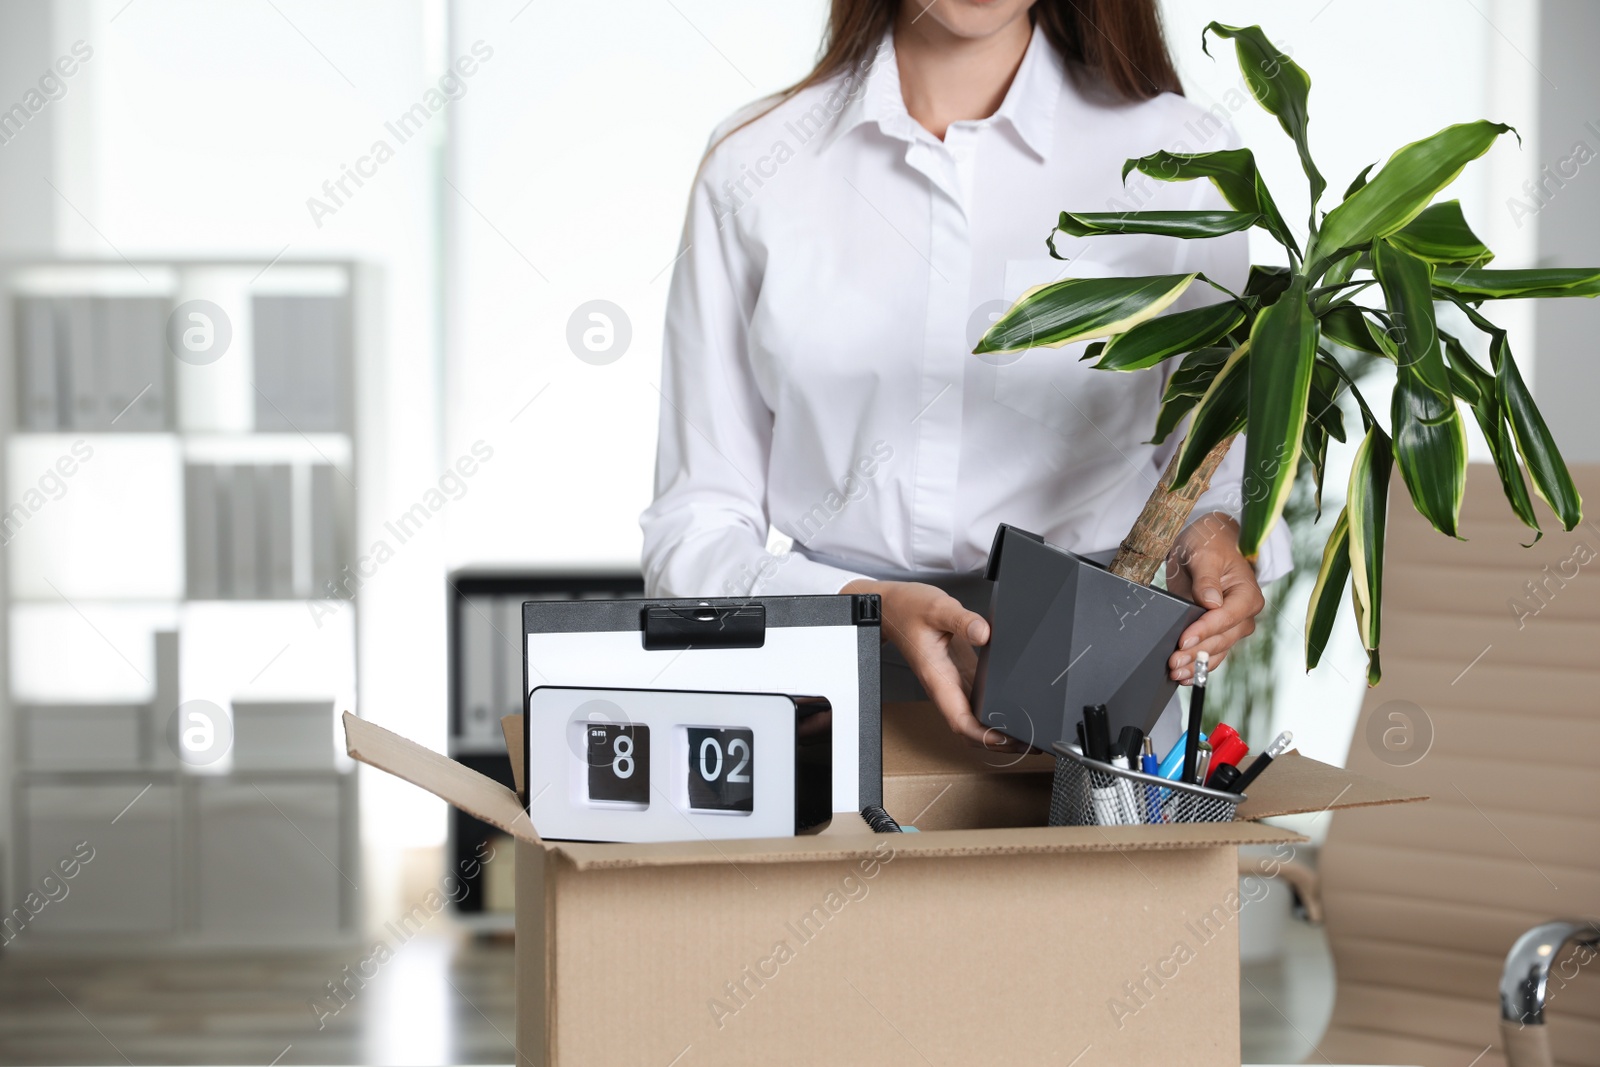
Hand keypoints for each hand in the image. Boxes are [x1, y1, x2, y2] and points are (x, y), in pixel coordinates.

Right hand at [840, 579, 1018, 748]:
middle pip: (970, 728)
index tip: (1006, 738)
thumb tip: (985, 633)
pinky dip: (995, 709)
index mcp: (937, 677)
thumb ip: (962, 620)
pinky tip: (1013, 707)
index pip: (959, 720)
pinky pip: (977, 699)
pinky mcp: (958, 672)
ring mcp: (952, 682)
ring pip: (974, 718)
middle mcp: (945, 686)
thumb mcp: (937, 608)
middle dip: (998, 742)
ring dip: (998, 730)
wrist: (893, 606)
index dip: (983, 736)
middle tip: (1028, 742)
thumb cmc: (908, 609)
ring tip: (1026, 732)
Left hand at [1164, 513, 1266, 683]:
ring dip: (1195, 664)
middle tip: (1173, 662)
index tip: (1184, 639)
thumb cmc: (1208, 544)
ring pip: (1216, 651)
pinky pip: (1211, 654)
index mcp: (1248, 595)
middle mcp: (1243, 615)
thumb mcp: (1205, 554)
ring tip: (1175, 673)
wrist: (1205, 543)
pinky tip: (1183, 675)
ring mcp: (1231, 626)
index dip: (1205, 630)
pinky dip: (1197, 666)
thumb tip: (1211, 602)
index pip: (1226, 618)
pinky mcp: (1217, 632)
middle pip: (1221, 639)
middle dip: (1196, 652)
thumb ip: (1207, 578)